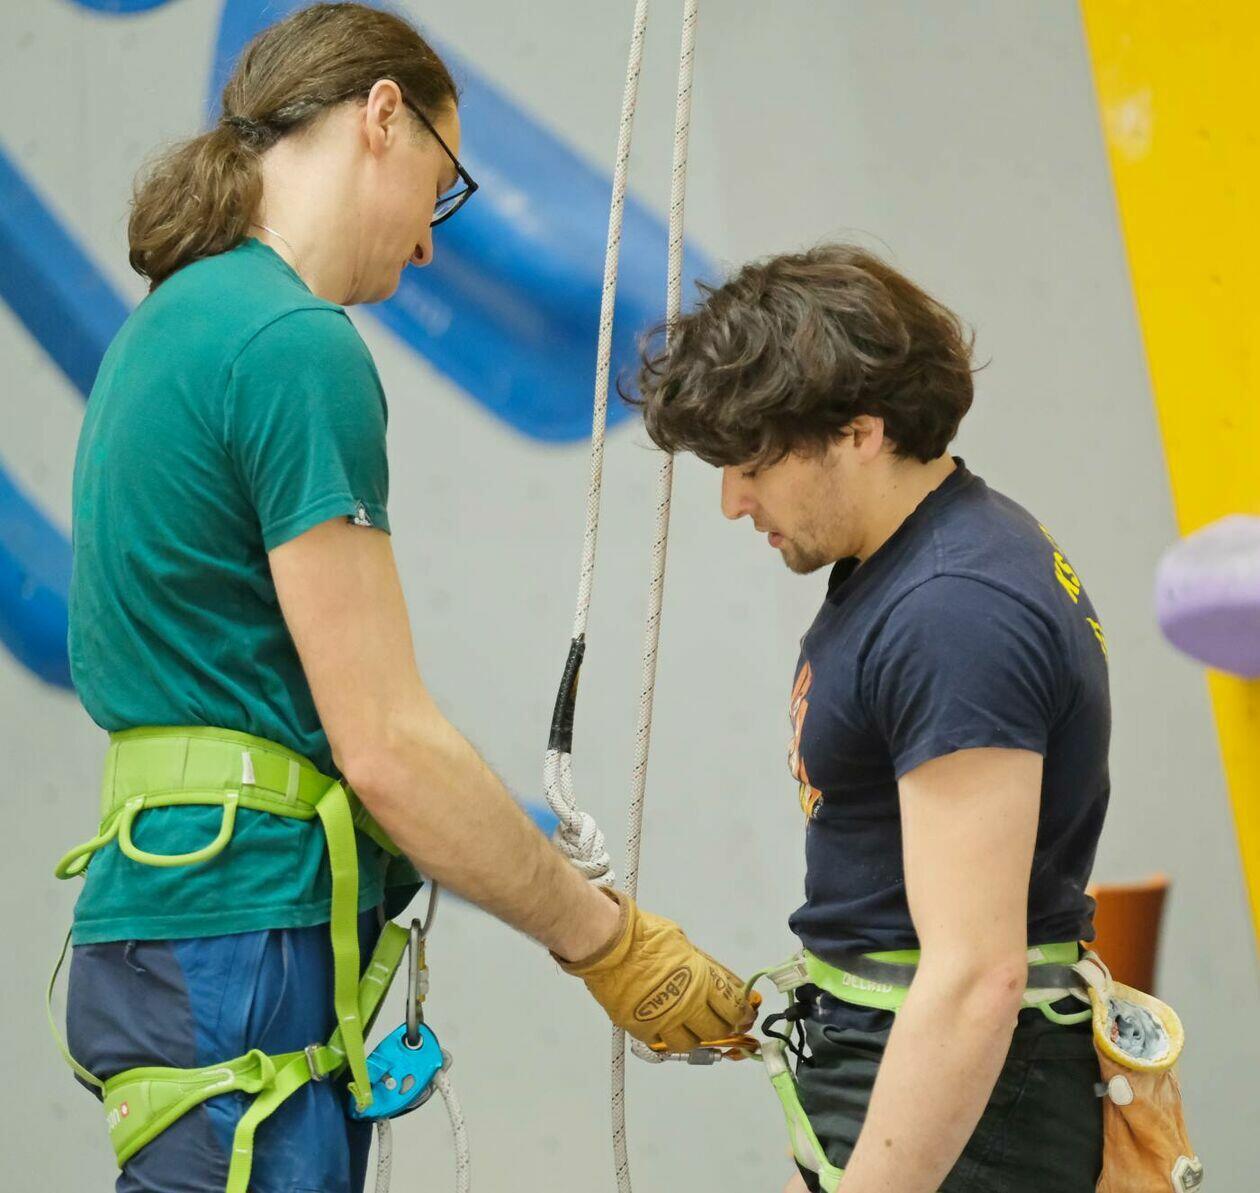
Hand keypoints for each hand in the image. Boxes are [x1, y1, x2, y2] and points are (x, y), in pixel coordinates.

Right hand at [557, 889, 755, 1051]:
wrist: (609, 944)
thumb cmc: (644, 935)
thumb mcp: (683, 943)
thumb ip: (701, 966)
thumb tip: (717, 980)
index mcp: (701, 979)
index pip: (733, 1006)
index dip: (743, 1013)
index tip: (745, 1015)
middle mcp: (687, 1004)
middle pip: (718, 1029)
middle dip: (727, 1028)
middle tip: (728, 1026)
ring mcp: (665, 1020)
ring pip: (692, 1044)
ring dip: (699, 1038)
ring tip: (697, 1029)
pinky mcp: (642, 1029)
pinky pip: (664, 1045)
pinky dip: (670, 1040)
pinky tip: (671, 1030)